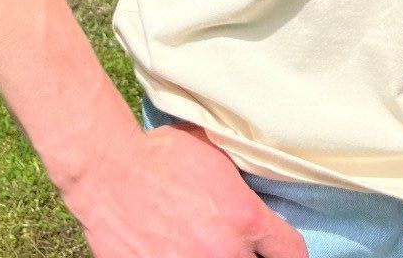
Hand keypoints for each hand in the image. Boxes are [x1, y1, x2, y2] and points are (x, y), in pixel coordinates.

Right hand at [58, 106, 308, 257]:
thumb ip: (241, 180)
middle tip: (237, 245)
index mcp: (245, 218)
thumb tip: (254, 189)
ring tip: (200, 246)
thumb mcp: (214, 154)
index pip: (292, 252)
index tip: (278, 246)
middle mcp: (225, 254)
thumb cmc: (161, 154)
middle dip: (248, 254)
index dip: (287, 250)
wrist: (110, 171)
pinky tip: (174, 250)